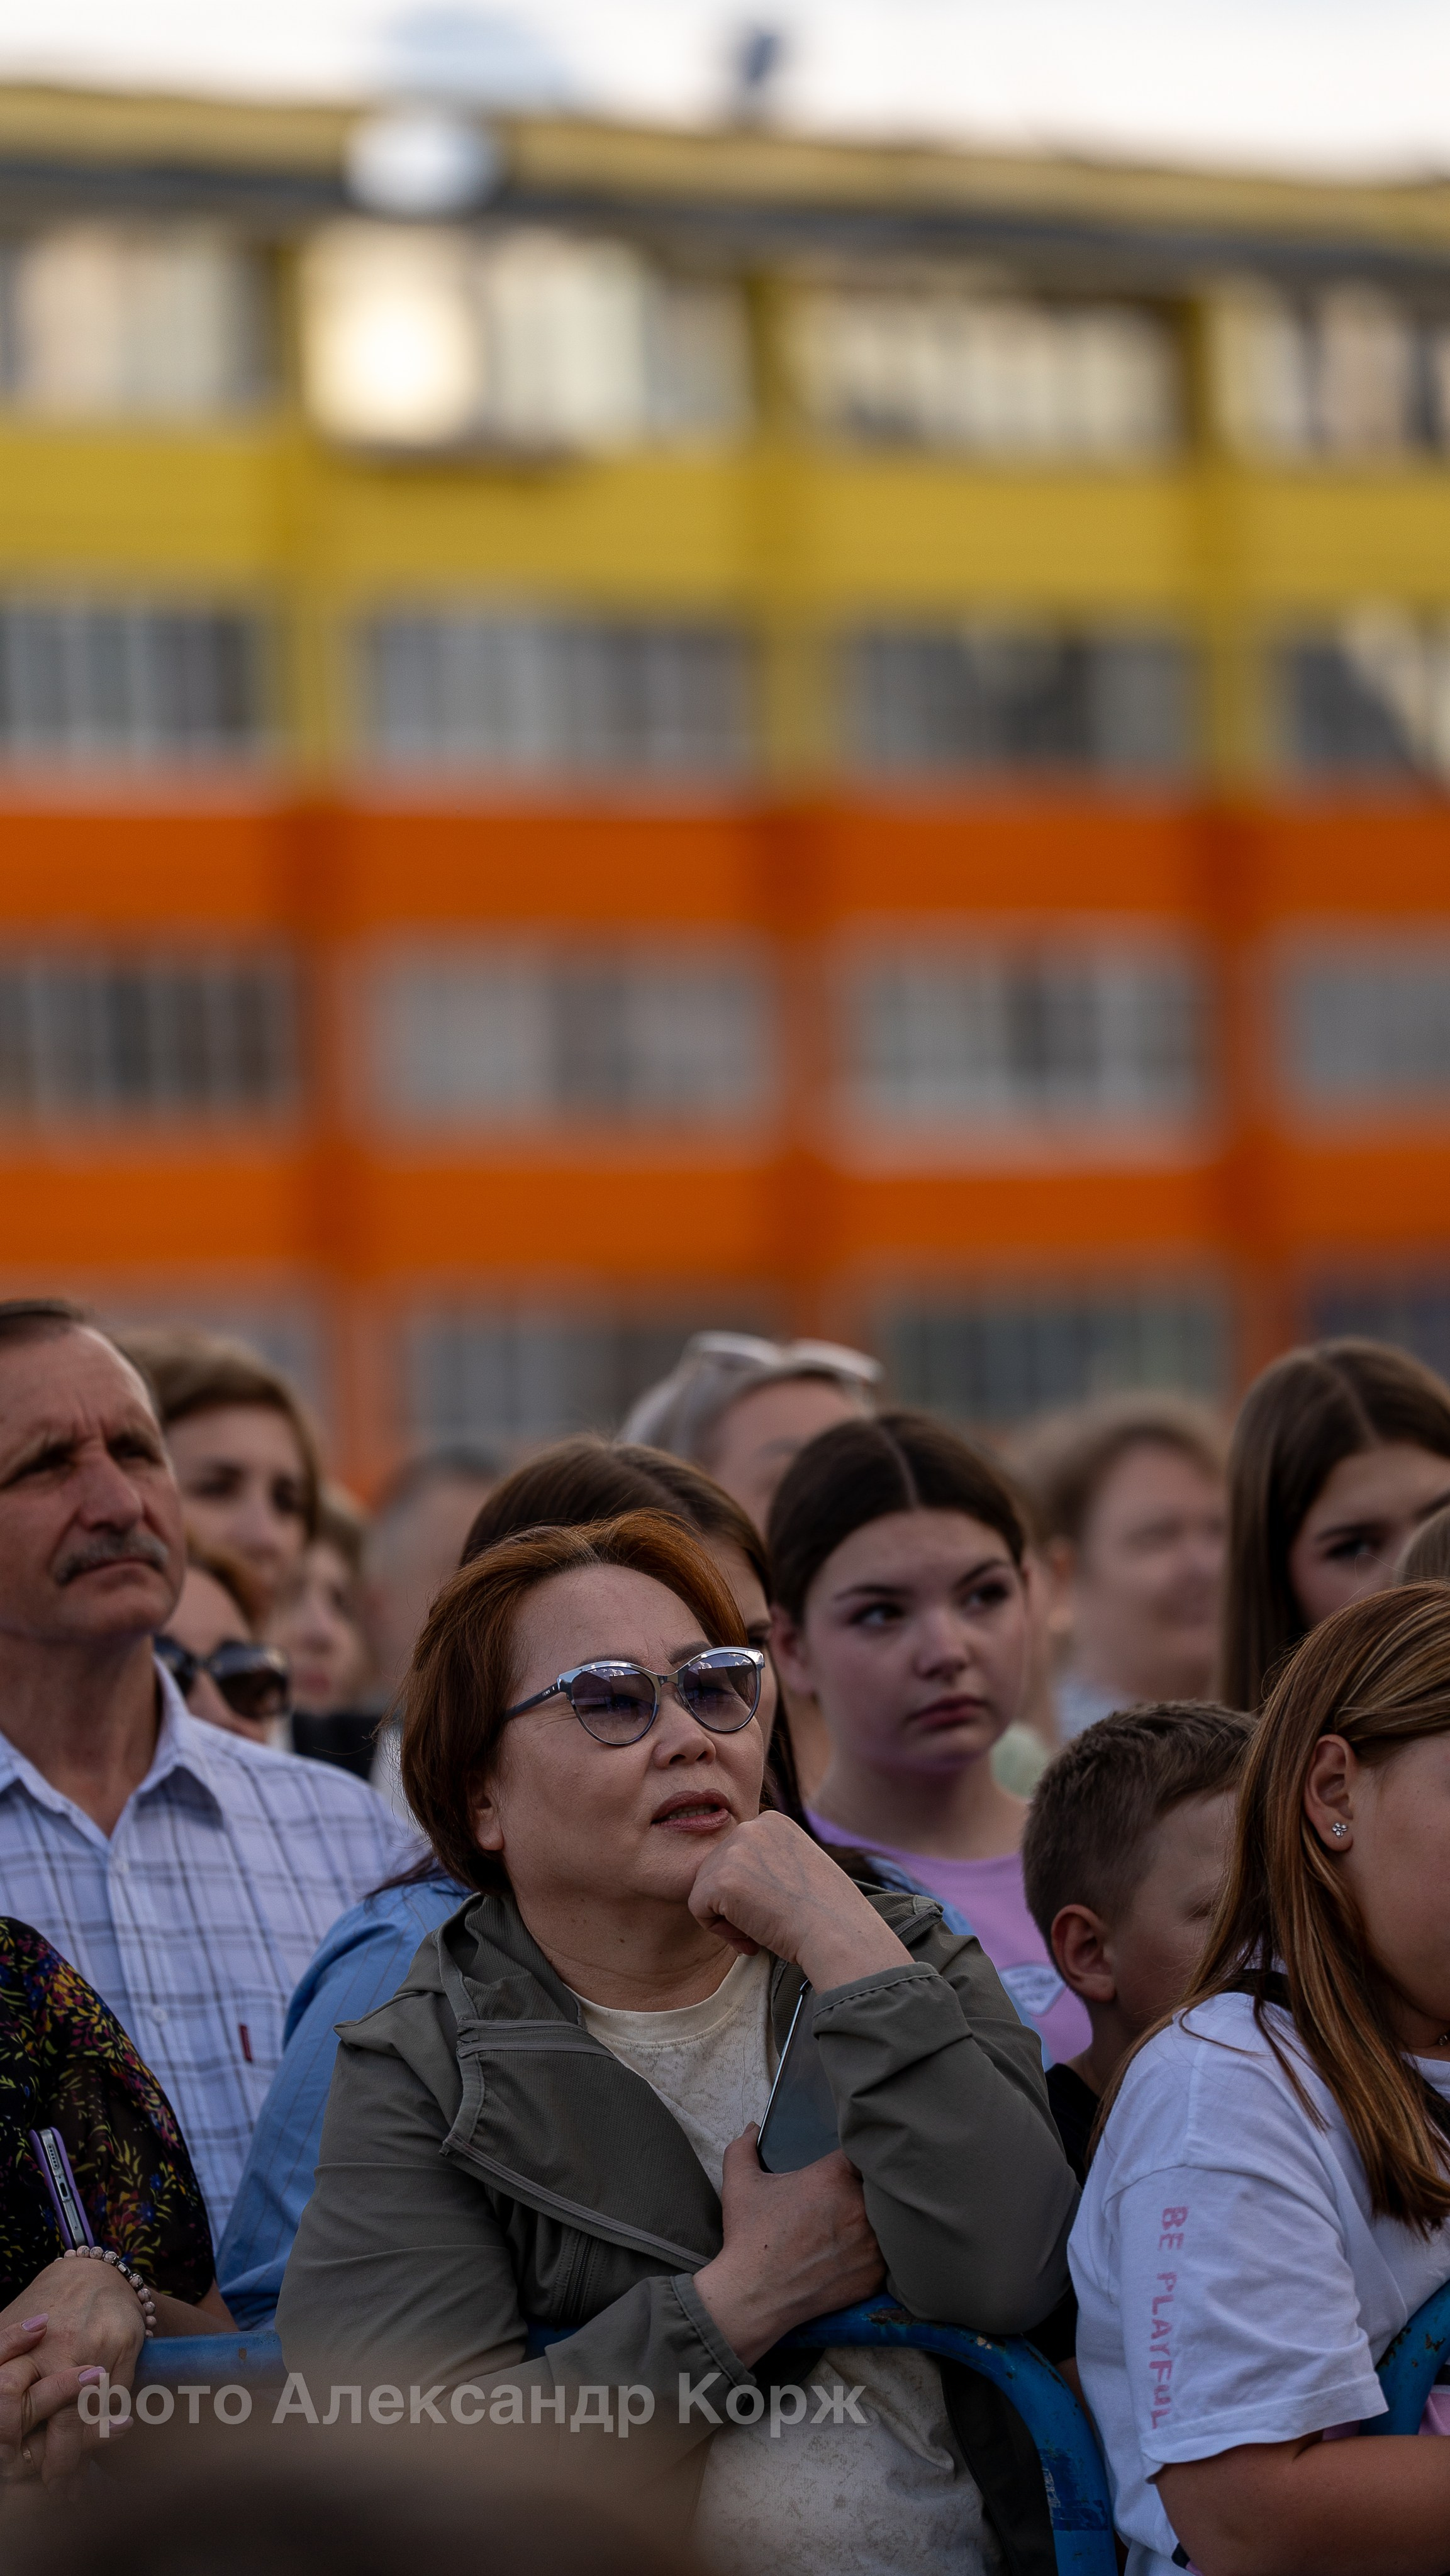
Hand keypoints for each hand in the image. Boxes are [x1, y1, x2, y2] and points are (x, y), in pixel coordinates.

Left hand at [0, 2255, 146, 2486]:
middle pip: (51, 2421)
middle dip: (49, 2464)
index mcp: (20, 2347)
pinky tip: (96, 2458)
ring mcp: (93, 2348)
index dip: (10, 2443)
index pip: (9, 2409)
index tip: (11, 2468)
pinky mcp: (123, 2348)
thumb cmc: (46, 2310)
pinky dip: (105, 2437)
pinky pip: (114, 2404)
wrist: (94, 2273)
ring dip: (78, 2462)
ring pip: (85, 2419)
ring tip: (70, 2490)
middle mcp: (56, 2348)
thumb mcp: (10, 2334)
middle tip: (49, 2492)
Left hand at [689, 1811, 911, 1991]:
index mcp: (772, 1822)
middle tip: (766, 1925)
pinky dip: (719, 1931)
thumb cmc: (827, 1913)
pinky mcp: (720, 1879)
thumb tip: (738, 1878)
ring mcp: (734, 1850)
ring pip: (705, 1889)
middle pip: (716, 1870)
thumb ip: (768, 1862)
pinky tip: (751, 1937)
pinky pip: (698, 1909)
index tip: (778, 1907)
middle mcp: (751, 1826)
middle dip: (735, 1903)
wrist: (838, 1932)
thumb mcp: (799, 1868)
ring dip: (728, 1918)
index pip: (737, 1857)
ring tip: (761, 1931)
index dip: (751, 1890)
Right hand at [694, 2129, 885, 2366]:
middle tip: (849, 2201)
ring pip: (888, 2221)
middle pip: (878, 2186)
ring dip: (876, 2221)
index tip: (847, 2168)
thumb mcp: (740, 2183)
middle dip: (866, 2189)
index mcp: (833, 2177)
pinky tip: (858, 2255)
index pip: (862, 2153)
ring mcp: (871, 2243)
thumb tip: (753, 2129)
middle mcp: (859, 2206)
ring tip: (855, 2228)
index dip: (856, 2158)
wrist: (754, 2295)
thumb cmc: (749, 2236)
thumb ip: (744, 2147)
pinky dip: (876, 2254)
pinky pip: (888, 2257)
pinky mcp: (875, 2275)